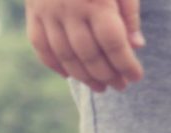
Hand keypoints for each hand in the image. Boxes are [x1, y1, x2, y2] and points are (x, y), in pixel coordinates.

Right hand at [25, 0, 144, 92]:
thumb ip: (129, 15)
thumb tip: (137, 46)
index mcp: (97, 3)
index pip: (113, 43)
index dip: (126, 64)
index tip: (137, 77)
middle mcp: (70, 9)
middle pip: (89, 54)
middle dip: (108, 75)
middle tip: (121, 86)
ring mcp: (48, 12)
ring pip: (65, 55)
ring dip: (84, 76)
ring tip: (101, 87)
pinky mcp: (33, 13)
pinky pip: (41, 46)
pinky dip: (55, 64)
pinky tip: (71, 75)